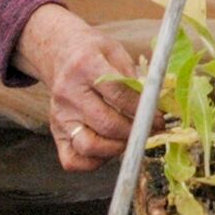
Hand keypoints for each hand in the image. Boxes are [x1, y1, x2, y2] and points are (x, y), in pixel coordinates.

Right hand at [15, 4, 138, 173]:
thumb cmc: (92, 52)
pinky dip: (94, 163)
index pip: (118, 94)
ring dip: (116, 149)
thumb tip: (154, 106)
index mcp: (85, 66)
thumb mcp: (114, 51)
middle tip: (150, 131)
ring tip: (128, 139)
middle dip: (134, 132)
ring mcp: (59, 115)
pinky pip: (72, 161)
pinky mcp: (54, 132)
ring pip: (89, 147)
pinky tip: (108, 149)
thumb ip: (133, 77)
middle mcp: (68, 93)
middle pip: (106, 124)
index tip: (159, 118)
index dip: (143, 110)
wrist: (59, 53)